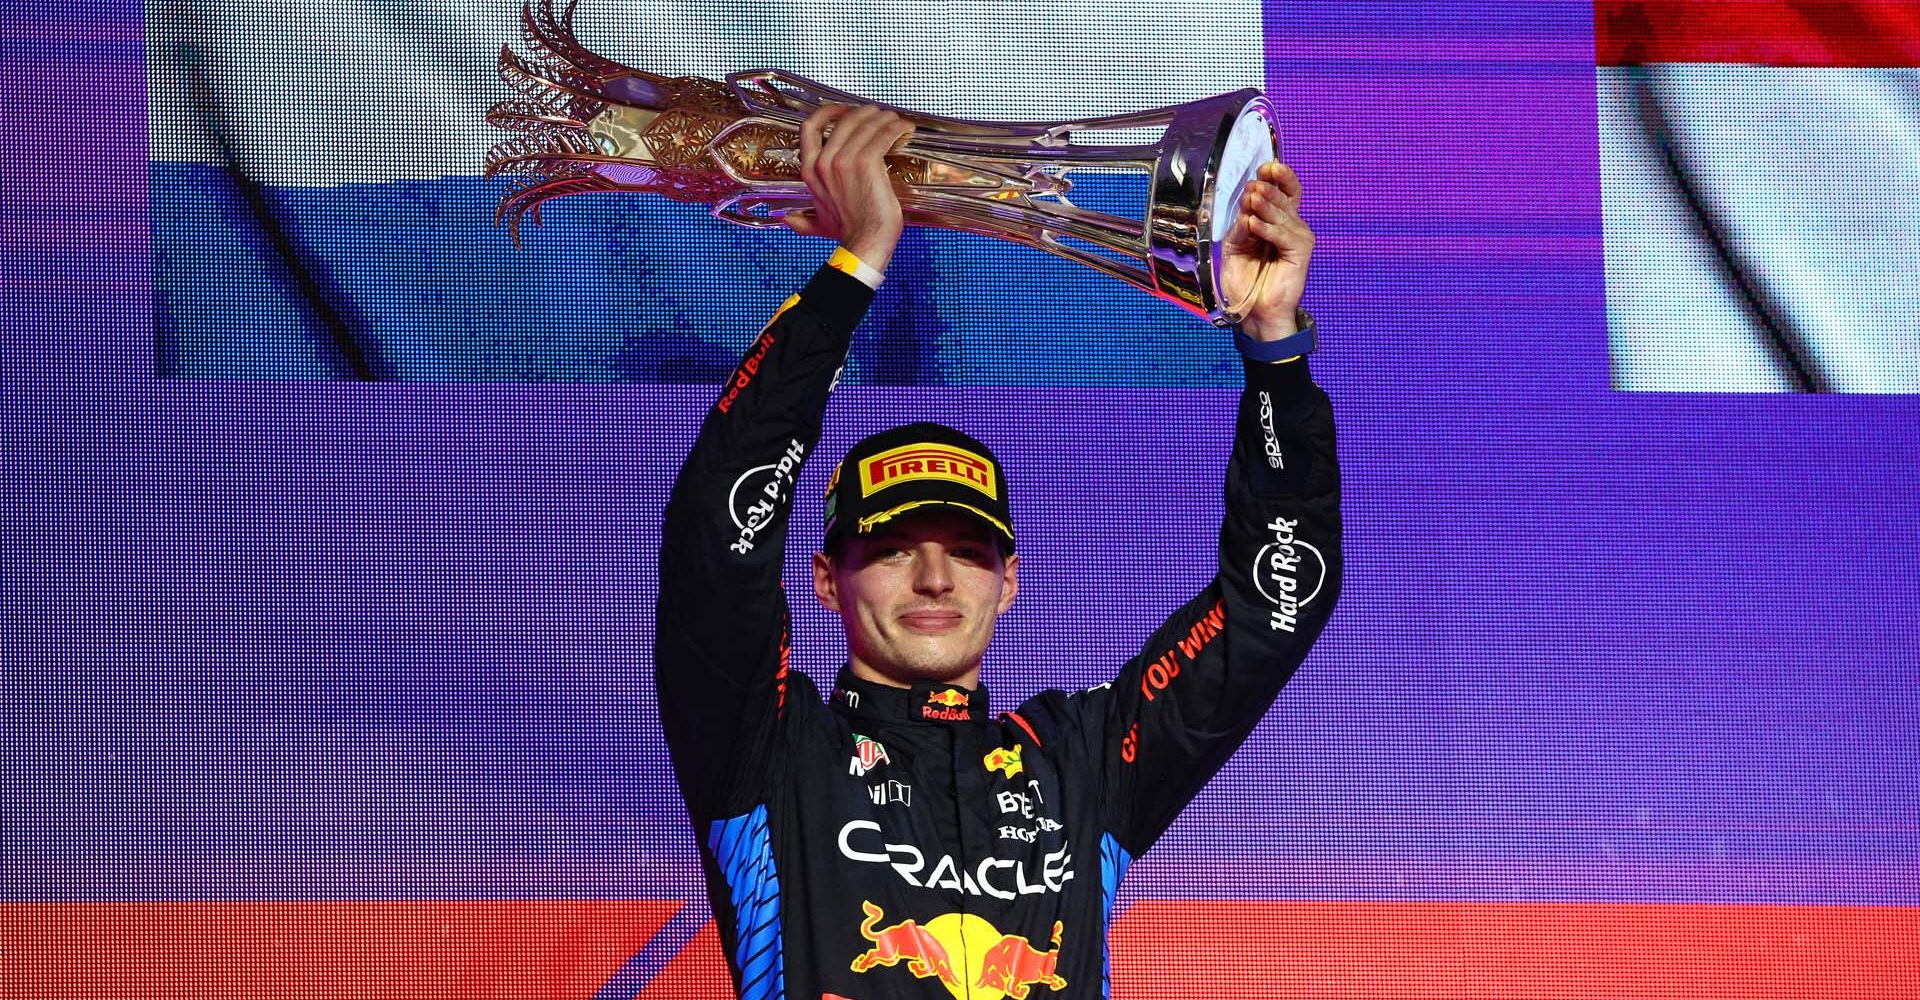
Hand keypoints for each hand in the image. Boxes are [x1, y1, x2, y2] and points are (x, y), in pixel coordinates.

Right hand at [784, 104, 915, 271]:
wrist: (864, 244)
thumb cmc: (848, 234)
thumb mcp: (819, 223)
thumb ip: (804, 221)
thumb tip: (790, 221)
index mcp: (810, 171)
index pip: (810, 127)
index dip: (828, 112)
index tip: (845, 110)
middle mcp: (823, 162)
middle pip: (845, 120)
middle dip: (866, 113)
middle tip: (882, 117)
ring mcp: (844, 160)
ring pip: (867, 124)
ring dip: (886, 119)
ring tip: (898, 122)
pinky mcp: (867, 162)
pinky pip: (883, 134)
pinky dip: (896, 128)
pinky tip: (905, 129)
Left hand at [1218, 161, 1313, 338]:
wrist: (1252, 310)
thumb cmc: (1245, 279)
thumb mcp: (1236, 245)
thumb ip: (1241, 225)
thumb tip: (1247, 205)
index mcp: (1277, 221)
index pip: (1285, 190)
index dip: (1278, 176)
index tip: (1265, 167)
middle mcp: (1291, 226)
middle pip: (1286, 197)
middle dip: (1270, 188)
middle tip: (1255, 185)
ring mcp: (1298, 238)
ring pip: (1284, 214)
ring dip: (1266, 205)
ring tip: (1252, 198)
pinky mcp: (1301, 253)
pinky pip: (1285, 235)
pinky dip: (1268, 228)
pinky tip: (1254, 224)